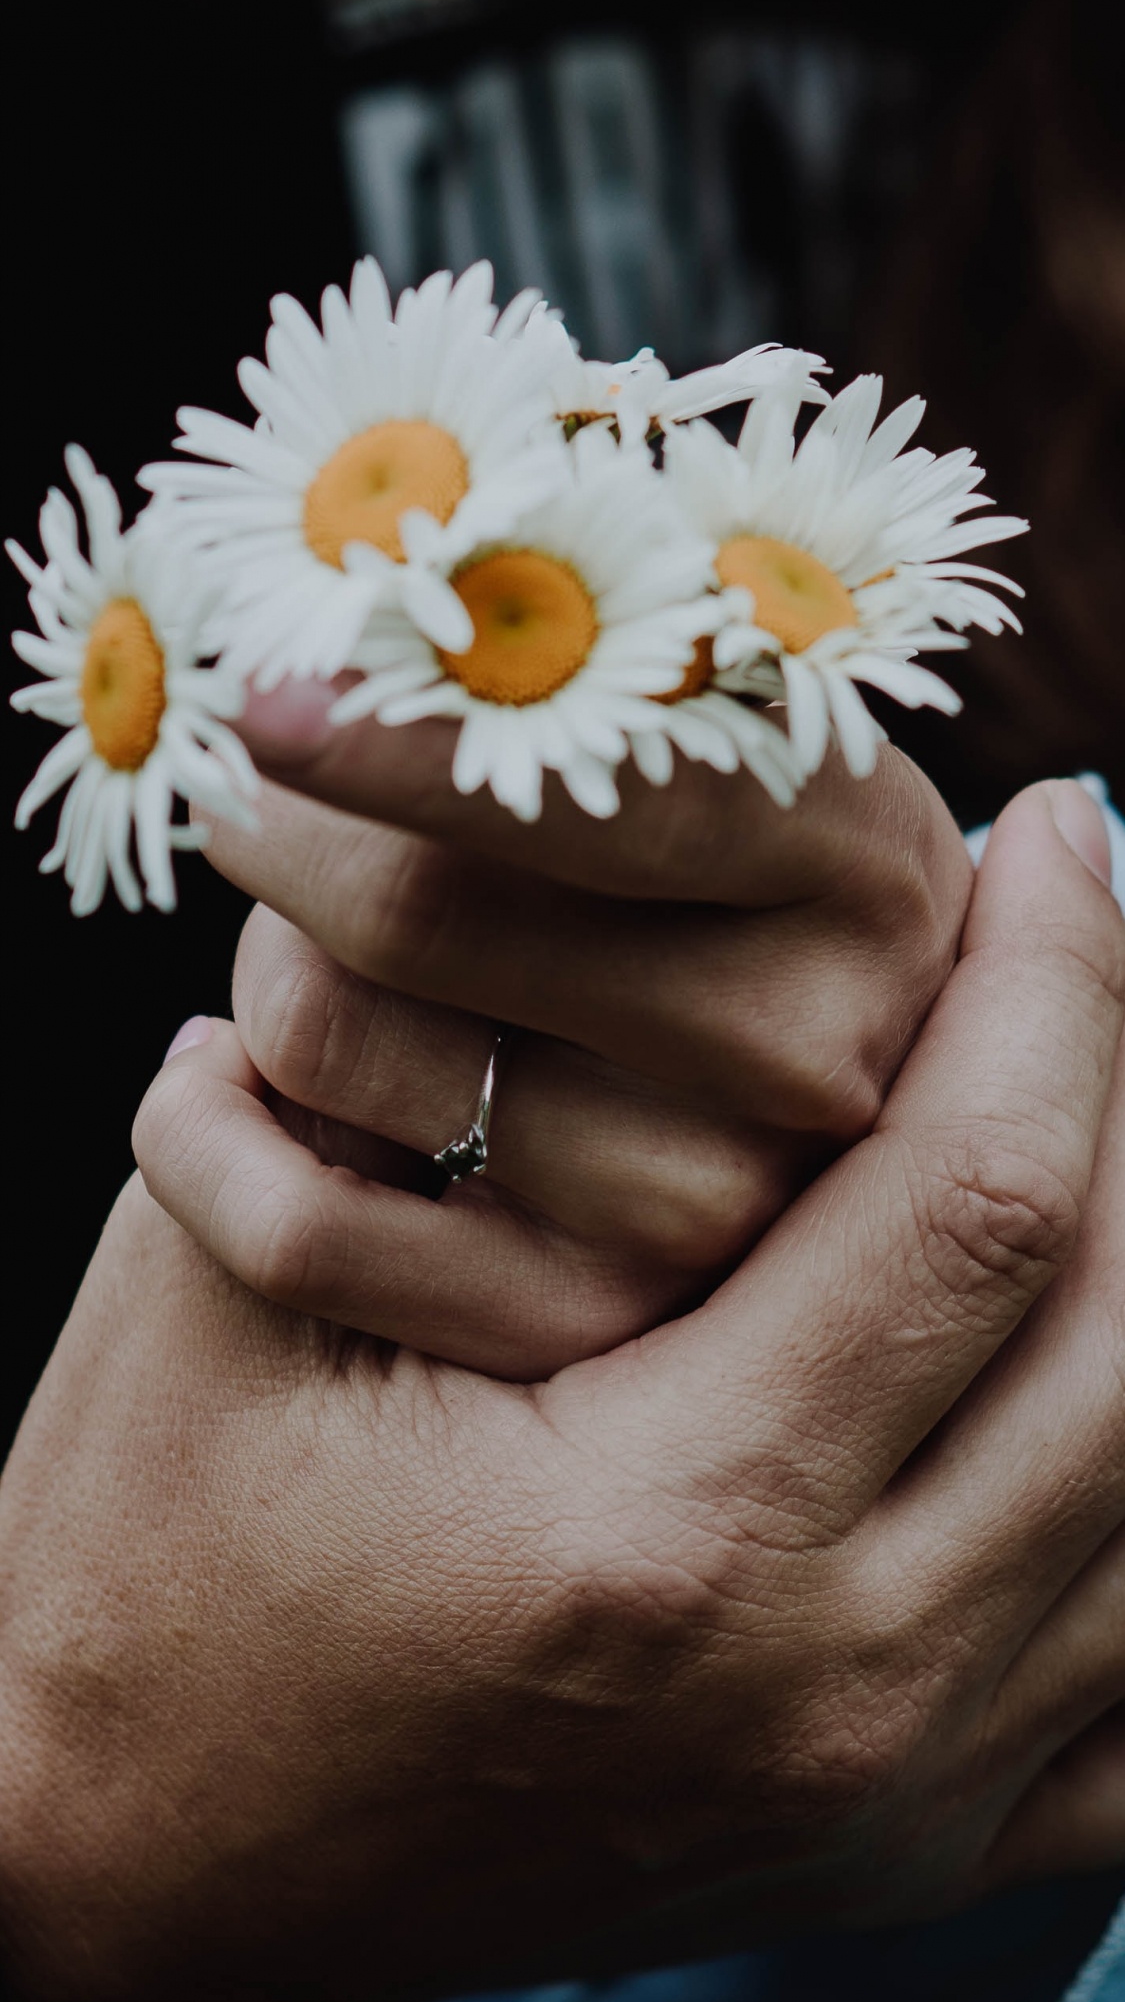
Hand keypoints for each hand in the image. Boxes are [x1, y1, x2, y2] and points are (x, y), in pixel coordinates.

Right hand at [1, 783, 1120, 2001]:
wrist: (126, 1853)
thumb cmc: (154, 1546)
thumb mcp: (250, 1272)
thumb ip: (441, 1072)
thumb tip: (659, 878)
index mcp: (666, 1530)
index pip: (975, 1195)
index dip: (1052, 979)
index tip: (1052, 832)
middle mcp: (826, 1688)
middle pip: (1124, 1339)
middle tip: (1081, 950)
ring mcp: (882, 1799)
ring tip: (1080, 1111)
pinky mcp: (890, 1858)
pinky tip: (1082, 1387)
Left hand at [128, 693, 971, 1374]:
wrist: (774, 1045)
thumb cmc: (681, 827)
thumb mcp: (686, 720)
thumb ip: (544, 685)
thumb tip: (307, 674)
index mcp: (858, 854)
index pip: (608, 794)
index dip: (409, 738)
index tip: (252, 696)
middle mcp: (812, 1046)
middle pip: (409, 911)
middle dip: (276, 828)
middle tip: (253, 792)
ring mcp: (714, 1208)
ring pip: (325, 1038)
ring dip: (263, 962)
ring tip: (312, 942)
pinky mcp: (590, 1327)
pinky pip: (292, 1227)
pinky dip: (199, 1130)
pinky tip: (222, 1079)